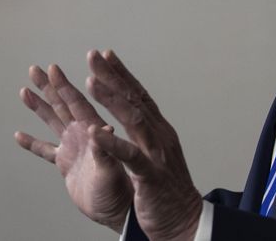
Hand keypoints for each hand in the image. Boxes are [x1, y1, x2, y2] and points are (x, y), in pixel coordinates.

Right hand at [15, 64, 132, 231]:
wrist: (120, 213)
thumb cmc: (123, 192)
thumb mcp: (112, 171)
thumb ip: (104, 150)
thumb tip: (99, 130)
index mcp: (95, 132)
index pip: (77, 103)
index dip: (64, 86)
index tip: (54, 68)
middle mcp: (83, 134)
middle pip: (62, 105)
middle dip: (50, 87)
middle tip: (36, 68)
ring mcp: (74, 147)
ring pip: (53, 121)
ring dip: (39, 106)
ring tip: (24, 91)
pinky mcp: (67, 164)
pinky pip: (46, 151)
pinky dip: (33, 144)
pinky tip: (19, 135)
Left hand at [86, 50, 202, 240]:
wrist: (185, 221)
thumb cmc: (165, 188)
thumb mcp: (156, 153)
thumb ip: (146, 131)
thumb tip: (134, 109)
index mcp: (158, 130)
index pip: (138, 95)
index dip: (121, 73)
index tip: (104, 54)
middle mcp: (159, 136)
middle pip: (134, 99)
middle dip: (112, 76)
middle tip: (93, 55)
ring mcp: (156, 155)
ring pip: (133, 120)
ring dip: (111, 99)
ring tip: (90, 82)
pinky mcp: (151, 176)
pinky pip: (130, 156)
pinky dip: (112, 144)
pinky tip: (95, 132)